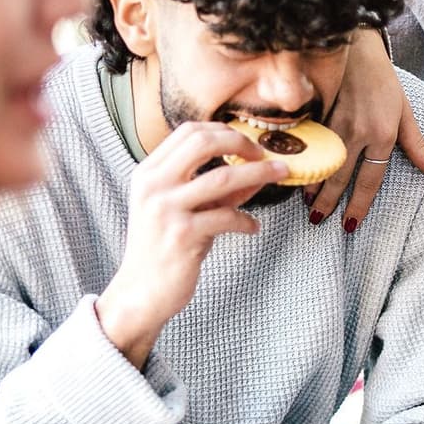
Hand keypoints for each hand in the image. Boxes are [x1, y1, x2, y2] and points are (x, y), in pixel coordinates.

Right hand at [96, 123, 287, 367]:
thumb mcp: (187, 210)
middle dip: (242, 143)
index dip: (225, 131)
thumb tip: (259, 170)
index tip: (249, 143)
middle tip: (265, 155)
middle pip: (203, 142)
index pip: (189, 132)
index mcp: (148, 173)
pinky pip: (227, 216)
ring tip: (281, 174)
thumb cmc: (165, 248)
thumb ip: (219, 190)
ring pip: (223, 177)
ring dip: (260, 174)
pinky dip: (247, 220)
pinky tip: (253, 227)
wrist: (142, 291)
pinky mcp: (181, 235)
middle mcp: (152, 185)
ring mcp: (165, 209)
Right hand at [309, 29, 423, 231]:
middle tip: (318, 220)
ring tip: (305, 204)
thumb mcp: (405, 111)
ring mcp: (335, 122)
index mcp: (383, 135)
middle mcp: (358, 132)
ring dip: (311, 184)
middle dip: (329, 202)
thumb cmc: (383, 81)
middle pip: (341, 176)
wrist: (355, 47)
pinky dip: (301, 160)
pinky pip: (308, 143)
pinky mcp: (317, 112)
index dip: (359, 204)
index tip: (350, 224)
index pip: (370, 179)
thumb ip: (416, 143)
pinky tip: (293, 172)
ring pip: (321, 161)